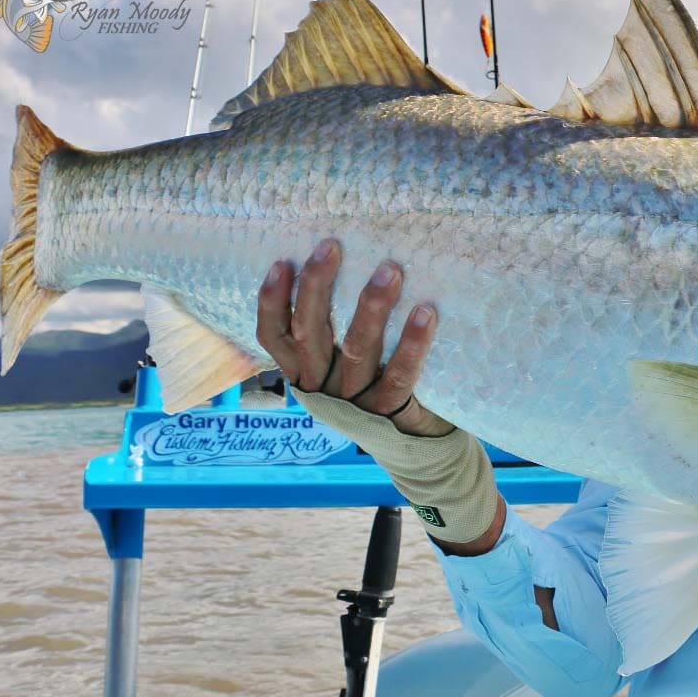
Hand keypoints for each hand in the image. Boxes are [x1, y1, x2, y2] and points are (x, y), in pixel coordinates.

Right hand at [255, 237, 453, 436]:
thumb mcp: (349, 364)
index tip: (282, 262)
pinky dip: (412, 343)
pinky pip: (400, 375)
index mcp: (305, 373)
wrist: (419, 450)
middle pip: (310, 333)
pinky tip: (425, 313)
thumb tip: (355, 260)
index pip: (274, 337)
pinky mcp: (390, 415)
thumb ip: (341, 329)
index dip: (273, 302)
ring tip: (389, 271)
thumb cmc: (382, 388)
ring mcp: (355, 404)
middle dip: (317, 287)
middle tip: (331, 247)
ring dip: (371, 307)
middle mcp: (323, 389)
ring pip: (356, 349)